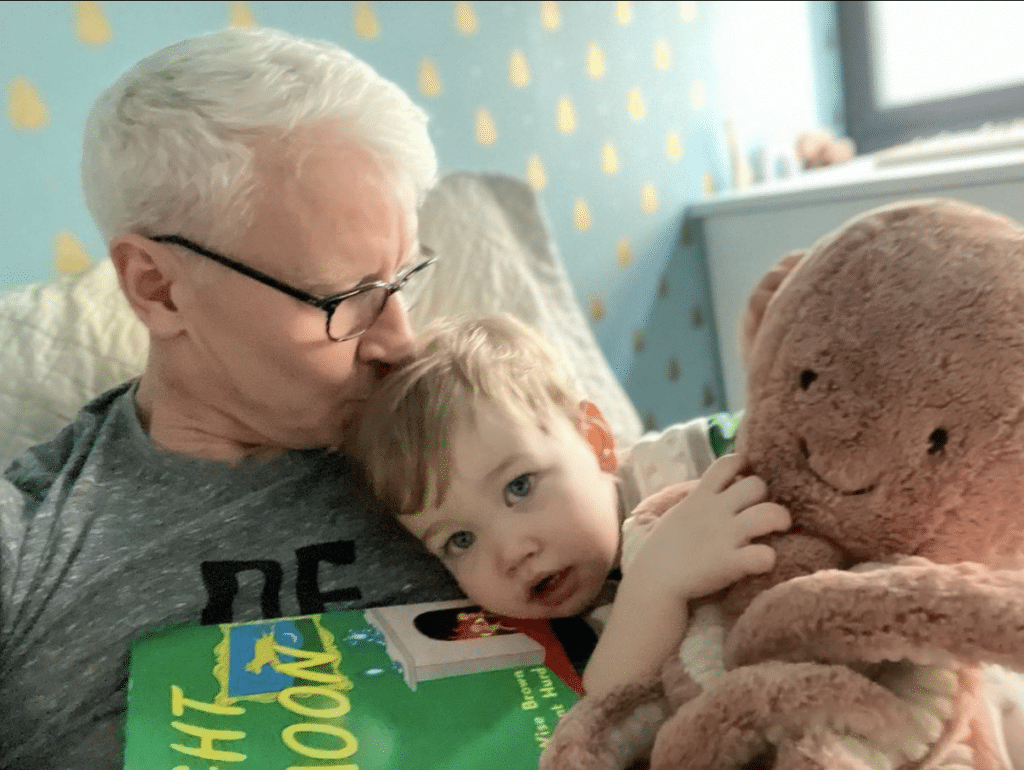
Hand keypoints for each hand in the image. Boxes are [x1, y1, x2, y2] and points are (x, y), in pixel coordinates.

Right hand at [628, 453, 790, 603]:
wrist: (654, 581)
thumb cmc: (663, 549)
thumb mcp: (678, 513)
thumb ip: (699, 500)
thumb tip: (717, 490)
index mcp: (701, 496)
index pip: (727, 463)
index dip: (741, 466)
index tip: (744, 478)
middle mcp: (716, 510)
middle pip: (756, 484)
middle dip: (765, 495)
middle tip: (763, 510)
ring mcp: (726, 535)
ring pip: (770, 513)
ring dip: (779, 519)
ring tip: (779, 529)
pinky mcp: (731, 562)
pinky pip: (764, 554)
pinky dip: (768, 558)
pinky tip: (763, 561)